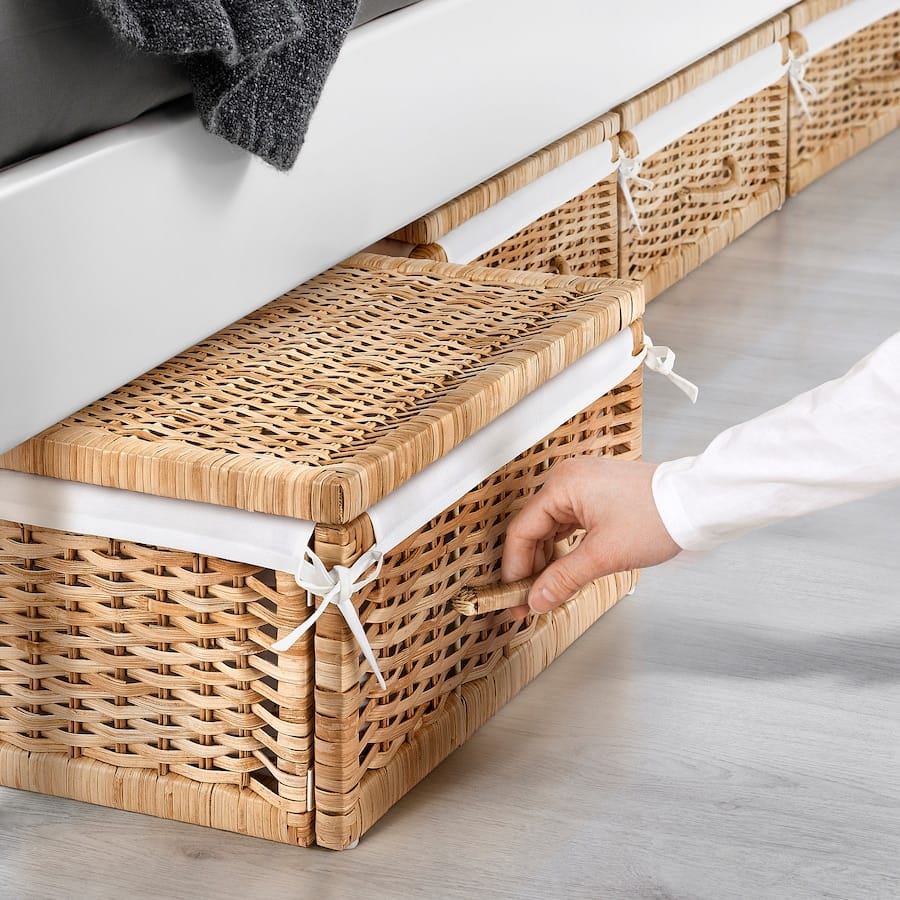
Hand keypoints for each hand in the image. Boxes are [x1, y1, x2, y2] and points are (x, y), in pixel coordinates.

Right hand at [501, 457, 680, 614]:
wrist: (696, 503)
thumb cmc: (658, 516)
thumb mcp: (604, 555)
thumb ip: (564, 579)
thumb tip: (537, 599)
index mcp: (562, 485)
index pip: (522, 531)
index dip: (515, 569)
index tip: (514, 596)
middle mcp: (568, 479)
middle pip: (533, 529)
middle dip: (530, 568)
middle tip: (529, 600)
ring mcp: (582, 485)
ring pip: (550, 528)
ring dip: (547, 560)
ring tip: (548, 589)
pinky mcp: (596, 494)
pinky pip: (567, 523)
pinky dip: (564, 548)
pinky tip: (565, 569)